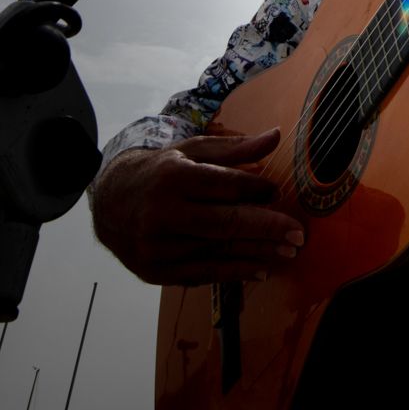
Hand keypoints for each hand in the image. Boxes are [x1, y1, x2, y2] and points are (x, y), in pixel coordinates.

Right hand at [89, 129, 304, 284]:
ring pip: (218, 252)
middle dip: (267, 228)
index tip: (278, 193)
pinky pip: (204, 273)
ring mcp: (157, 246)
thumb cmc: (159, 173)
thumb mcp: (192, 152)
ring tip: (288, 253)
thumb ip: (235, 148)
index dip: (256, 190)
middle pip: (225, 223)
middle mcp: (163, 213)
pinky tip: (261, 269)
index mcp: (173, 177)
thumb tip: (276, 136)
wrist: (110, 204)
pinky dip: (235, 272)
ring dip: (258, 254)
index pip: (225, 185)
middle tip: (298, 234)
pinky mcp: (156, 271)